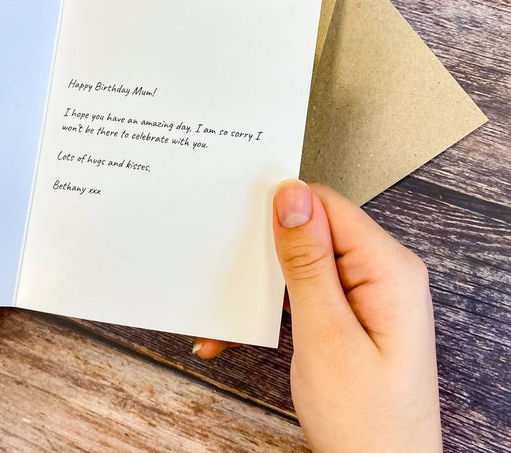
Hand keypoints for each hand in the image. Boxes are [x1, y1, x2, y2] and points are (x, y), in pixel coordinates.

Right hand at [194, 181, 441, 451]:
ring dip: (265, 289)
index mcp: (388, 269)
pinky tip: (245, 332)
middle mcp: (383, 274)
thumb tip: (292, 197)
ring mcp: (369, 294)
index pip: (327, 205)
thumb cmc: (367, 423)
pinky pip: (307, 292)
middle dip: (268, 258)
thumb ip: (308, 262)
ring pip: (304, 265)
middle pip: (314, 233)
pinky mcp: (353, 312)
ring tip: (232, 319)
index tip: (245, 226)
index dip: (283, 210)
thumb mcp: (326, 336)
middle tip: (232, 280)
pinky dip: (275, 310)